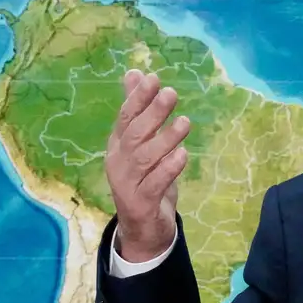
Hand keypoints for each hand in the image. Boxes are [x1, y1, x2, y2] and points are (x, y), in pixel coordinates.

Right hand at [104, 70, 189, 261]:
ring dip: (165, 139)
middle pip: (134, 134)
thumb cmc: (145, 179)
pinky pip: (154, 184)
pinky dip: (168, 169)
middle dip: (152, 113)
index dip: (138, 98)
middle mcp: (119, 162)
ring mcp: (127, 184)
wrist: (142, 228)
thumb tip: (135, 73)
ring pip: (145, 158)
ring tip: (184, 122)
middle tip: (171, 93)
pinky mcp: (140, 203)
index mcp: (118, 145)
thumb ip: (139, 110)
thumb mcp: (141, 144)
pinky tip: (183, 155)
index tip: (153, 78)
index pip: (126, 117)